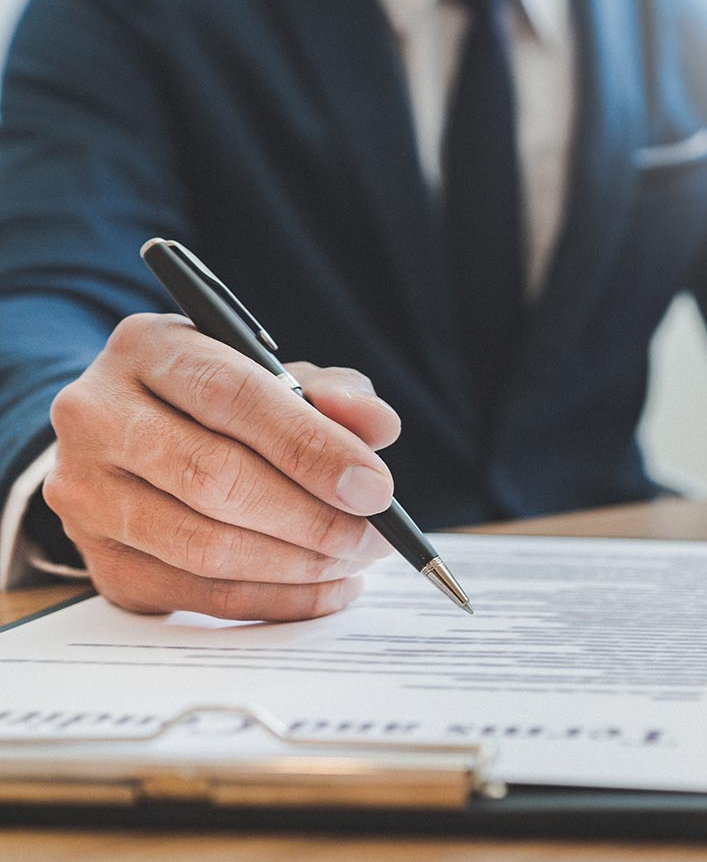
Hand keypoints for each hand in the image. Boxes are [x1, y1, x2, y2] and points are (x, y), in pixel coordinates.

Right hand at [43, 313, 402, 620]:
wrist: (142, 441)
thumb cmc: (227, 405)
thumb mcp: (283, 377)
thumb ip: (336, 394)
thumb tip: (377, 426)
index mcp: (148, 347)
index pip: (231, 395)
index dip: (311, 447)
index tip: (375, 488)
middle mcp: (98, 415)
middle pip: (213, 477)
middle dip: (313, 517)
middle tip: (374, 536)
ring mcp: (87, 493)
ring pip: (204, 546)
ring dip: (298, 566)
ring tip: (355, 560)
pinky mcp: (101, 561)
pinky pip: (198, 595)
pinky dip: (276, 600)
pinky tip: (325, 588)